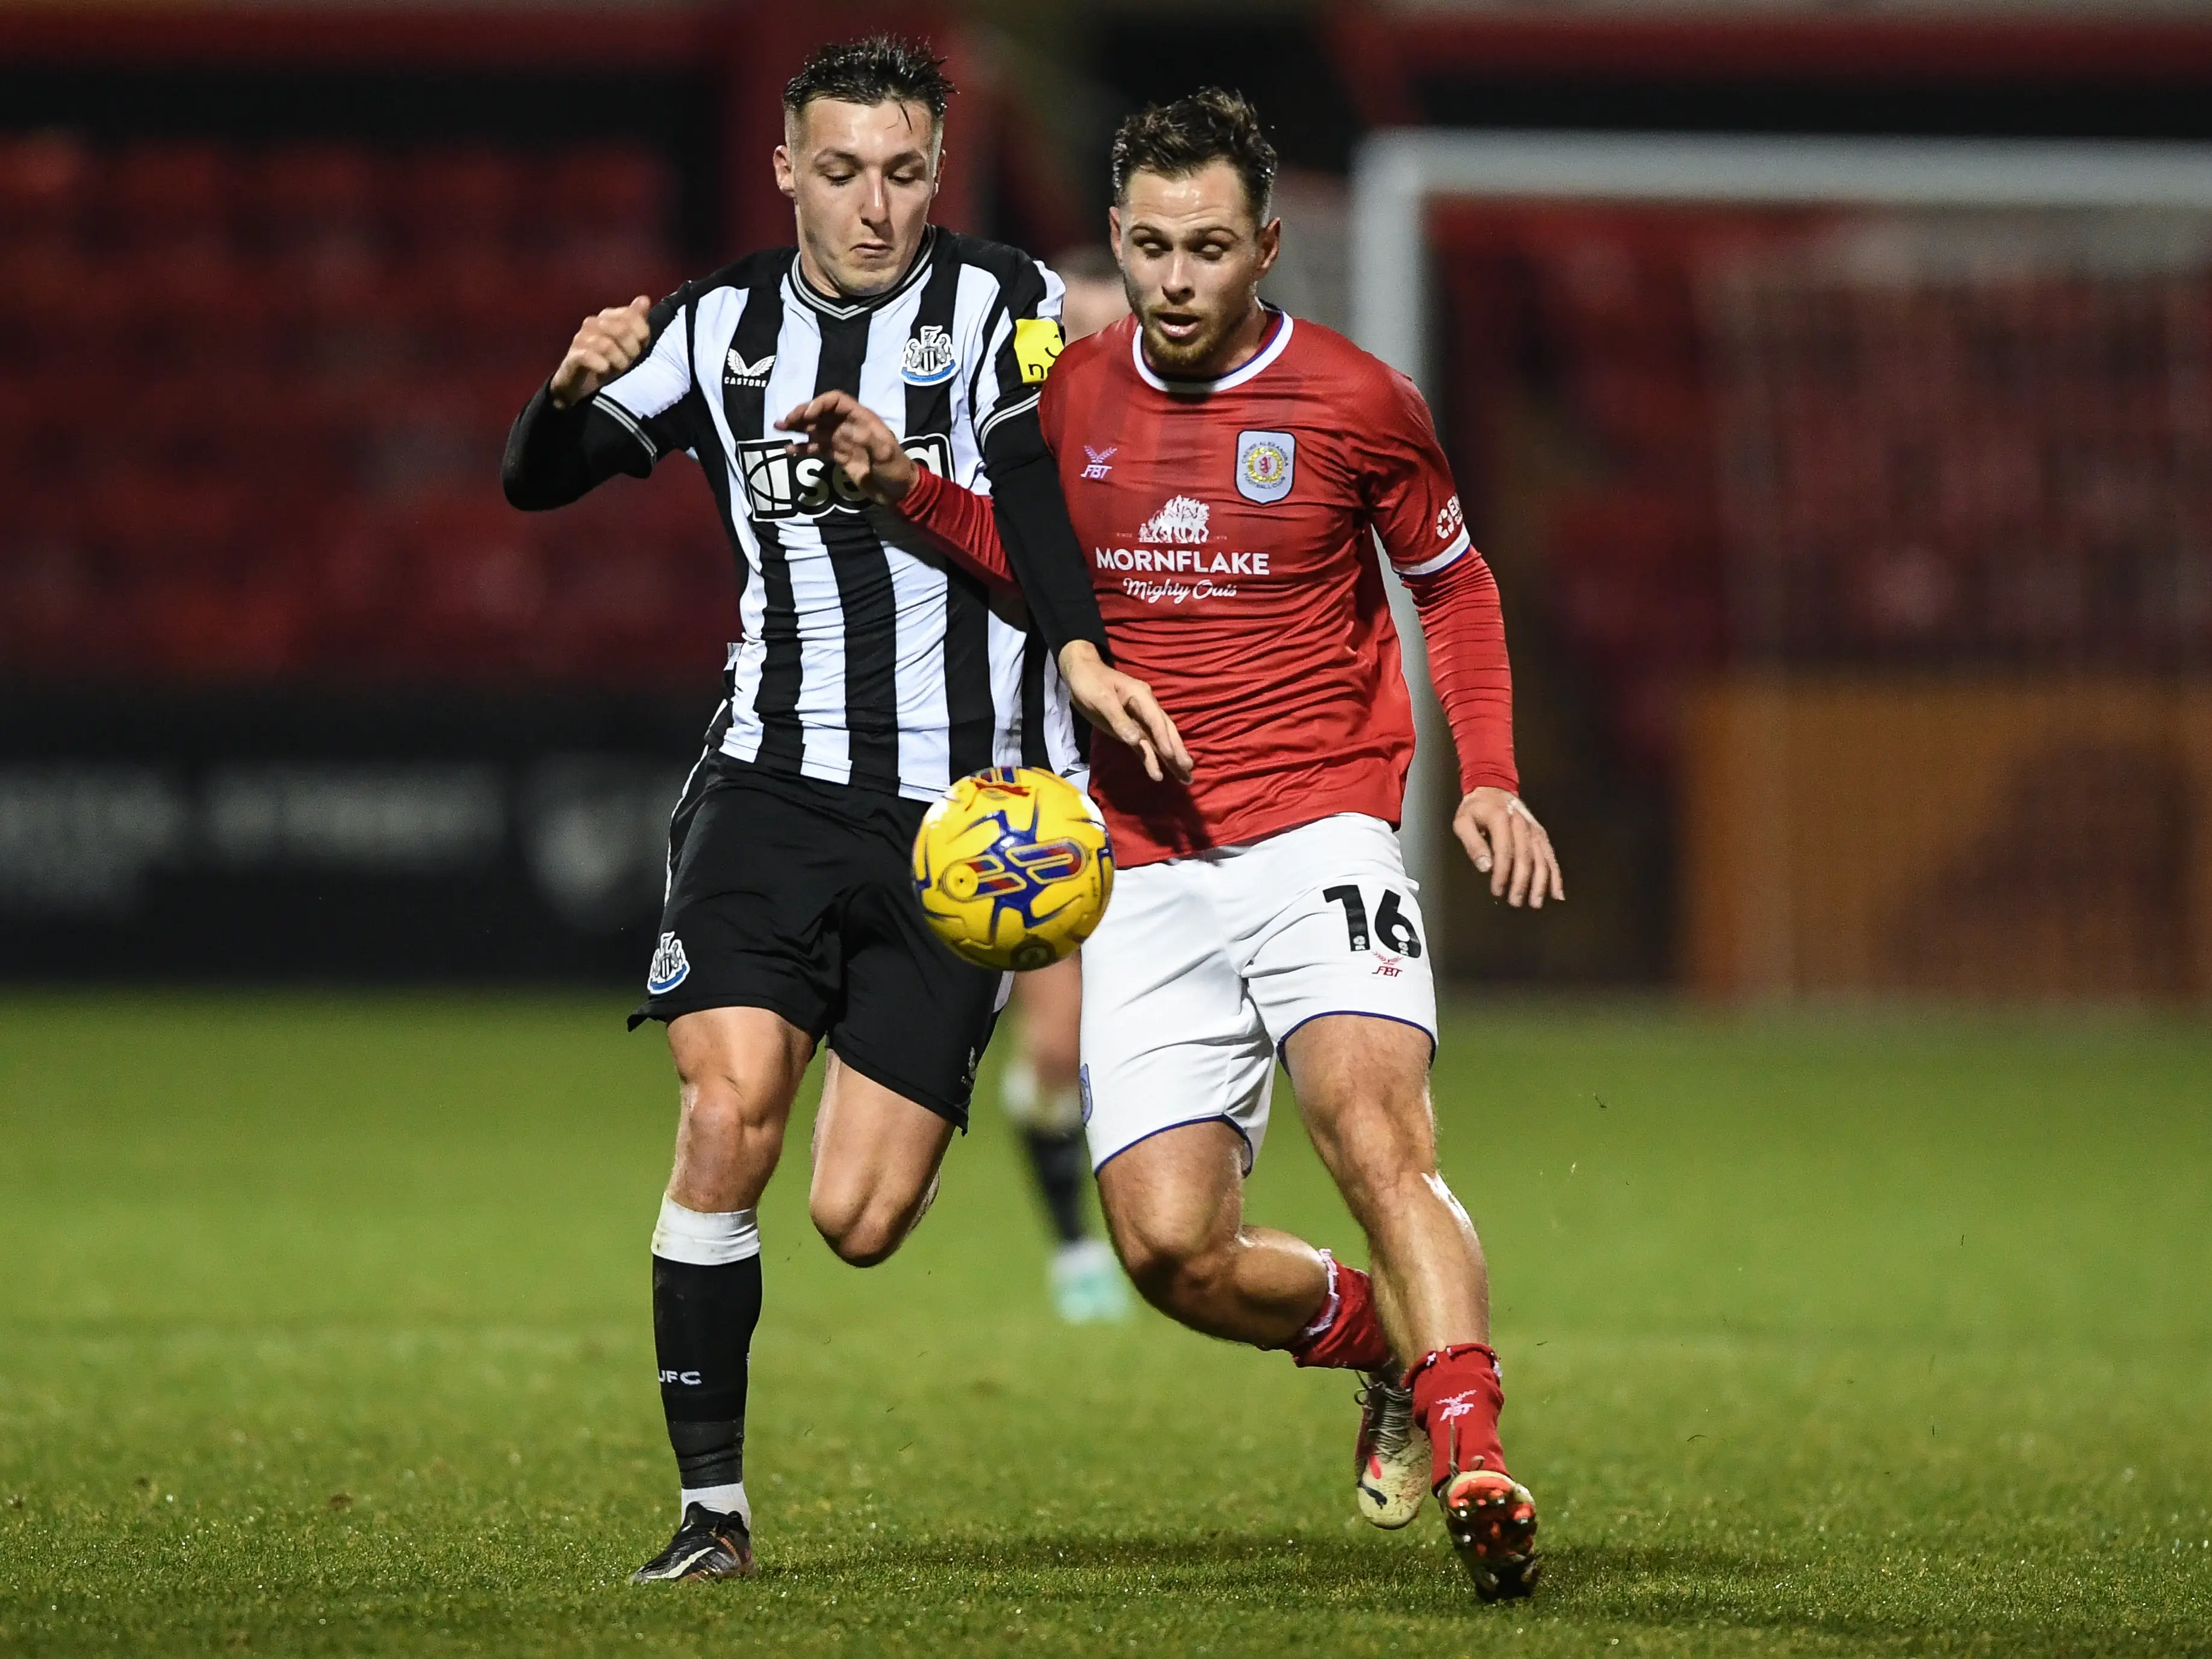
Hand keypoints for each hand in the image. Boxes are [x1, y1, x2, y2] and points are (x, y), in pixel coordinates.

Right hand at [549, 295, 651, 408]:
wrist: (581, 383)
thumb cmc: (608, 360)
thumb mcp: (628, 343)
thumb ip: (636, 321)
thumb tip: (644, 299)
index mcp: (607, 316)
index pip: (631, 315)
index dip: (641, 334)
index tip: (640, 348)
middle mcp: (592, 323)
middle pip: (621, 329)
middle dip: (631, 350)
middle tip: (629, 361)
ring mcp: (580, 338)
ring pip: (606, 345)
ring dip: (618, 361)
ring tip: (616, 368)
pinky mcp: (572, 356)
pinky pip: (587, 356)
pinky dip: (600, 365)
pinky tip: (604, 369)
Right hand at [776, 391, 915, 505]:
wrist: (898, 492)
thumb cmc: (896, 470)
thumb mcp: (887, 455)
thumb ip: (871, 441)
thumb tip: (851, 430)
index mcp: (862, 419)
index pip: (837, 401)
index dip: (820, 404)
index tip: (808, 415)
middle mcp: (849, 426)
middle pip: (822, 412)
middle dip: (803, 414)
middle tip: (786, 420)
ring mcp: (842, 441)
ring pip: (815, 428)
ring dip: (798, 427)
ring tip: (779, 428)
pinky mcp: (838, 456)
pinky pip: (817, 448)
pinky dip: (803, 448)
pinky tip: (789, 450)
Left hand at [1059, 642, 1192, 783]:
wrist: (1081, 674)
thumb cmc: (1091, 683)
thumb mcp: (1102, 699)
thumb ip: (1119, 719)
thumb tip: (1136, 740)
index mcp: (1141, 697)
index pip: (1156, 721)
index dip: (1164, 739)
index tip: (1172, 756)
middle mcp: (1146, 709)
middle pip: (1165, 732)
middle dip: (1177, 750)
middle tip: (1188, 769)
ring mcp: (1139, 721)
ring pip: (1159, 741)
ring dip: (1171, 759)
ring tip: (1185, 777)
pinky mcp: (1131, 731)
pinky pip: (1144, 747)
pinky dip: (1152, 760)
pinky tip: (1159, 775)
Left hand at [1453, 786, 1562, 908]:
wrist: (1493, 789)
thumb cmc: (1476, 809)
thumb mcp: (1463, 822)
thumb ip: (1472, 844)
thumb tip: (1485, 866)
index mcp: (1501, 819)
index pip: (1504, 850)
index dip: (1502, 873)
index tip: (1497, 889)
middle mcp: (1521, 823)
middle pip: (1525, 857)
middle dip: (1521, 882)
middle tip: (1515, 901)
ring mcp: (1534, 829)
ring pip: (1542, 858)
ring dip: (1540, 883)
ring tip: (1535, 902)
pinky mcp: (1540, 834)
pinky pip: (1550, 856)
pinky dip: (1555, 875)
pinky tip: (1556, 892)